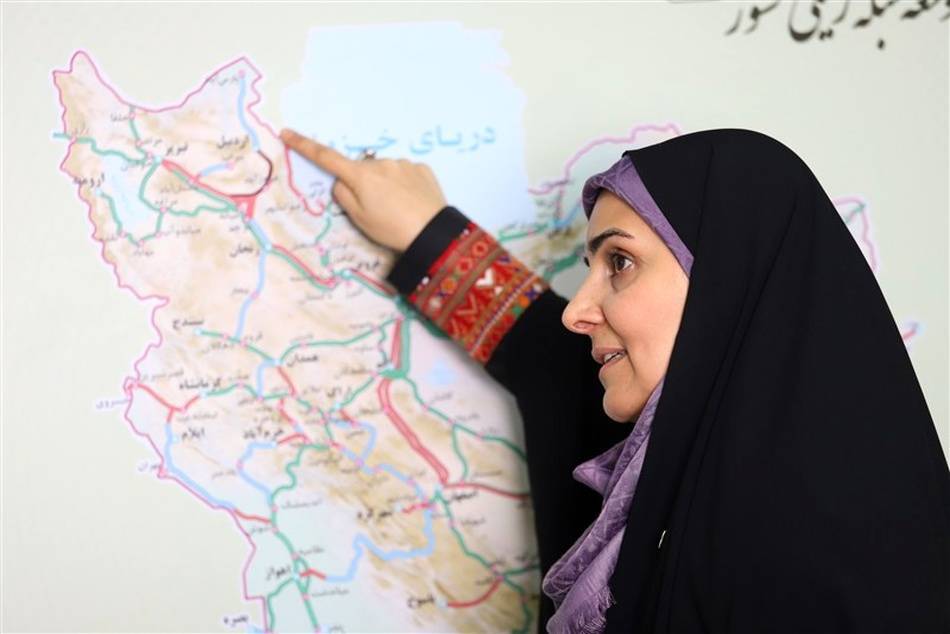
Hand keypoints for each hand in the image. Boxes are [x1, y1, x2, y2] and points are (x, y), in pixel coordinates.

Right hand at [279, 128, 447, 251]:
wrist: (432, 233)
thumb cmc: (391, 229)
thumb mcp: (359, 219)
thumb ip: (343, 196)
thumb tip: (341, 181)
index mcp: (360, 176)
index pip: (326, 157)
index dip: (304, 145)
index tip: (288, 133)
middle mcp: (380, 163)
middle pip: (361, 171)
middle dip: (363, 184)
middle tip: (377, 210)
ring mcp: (403, 164)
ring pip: (384, 172)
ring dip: (386, 186)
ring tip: (398, 209)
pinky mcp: (422, 169)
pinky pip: (405, 175)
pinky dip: (405, 186)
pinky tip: (412, 203)